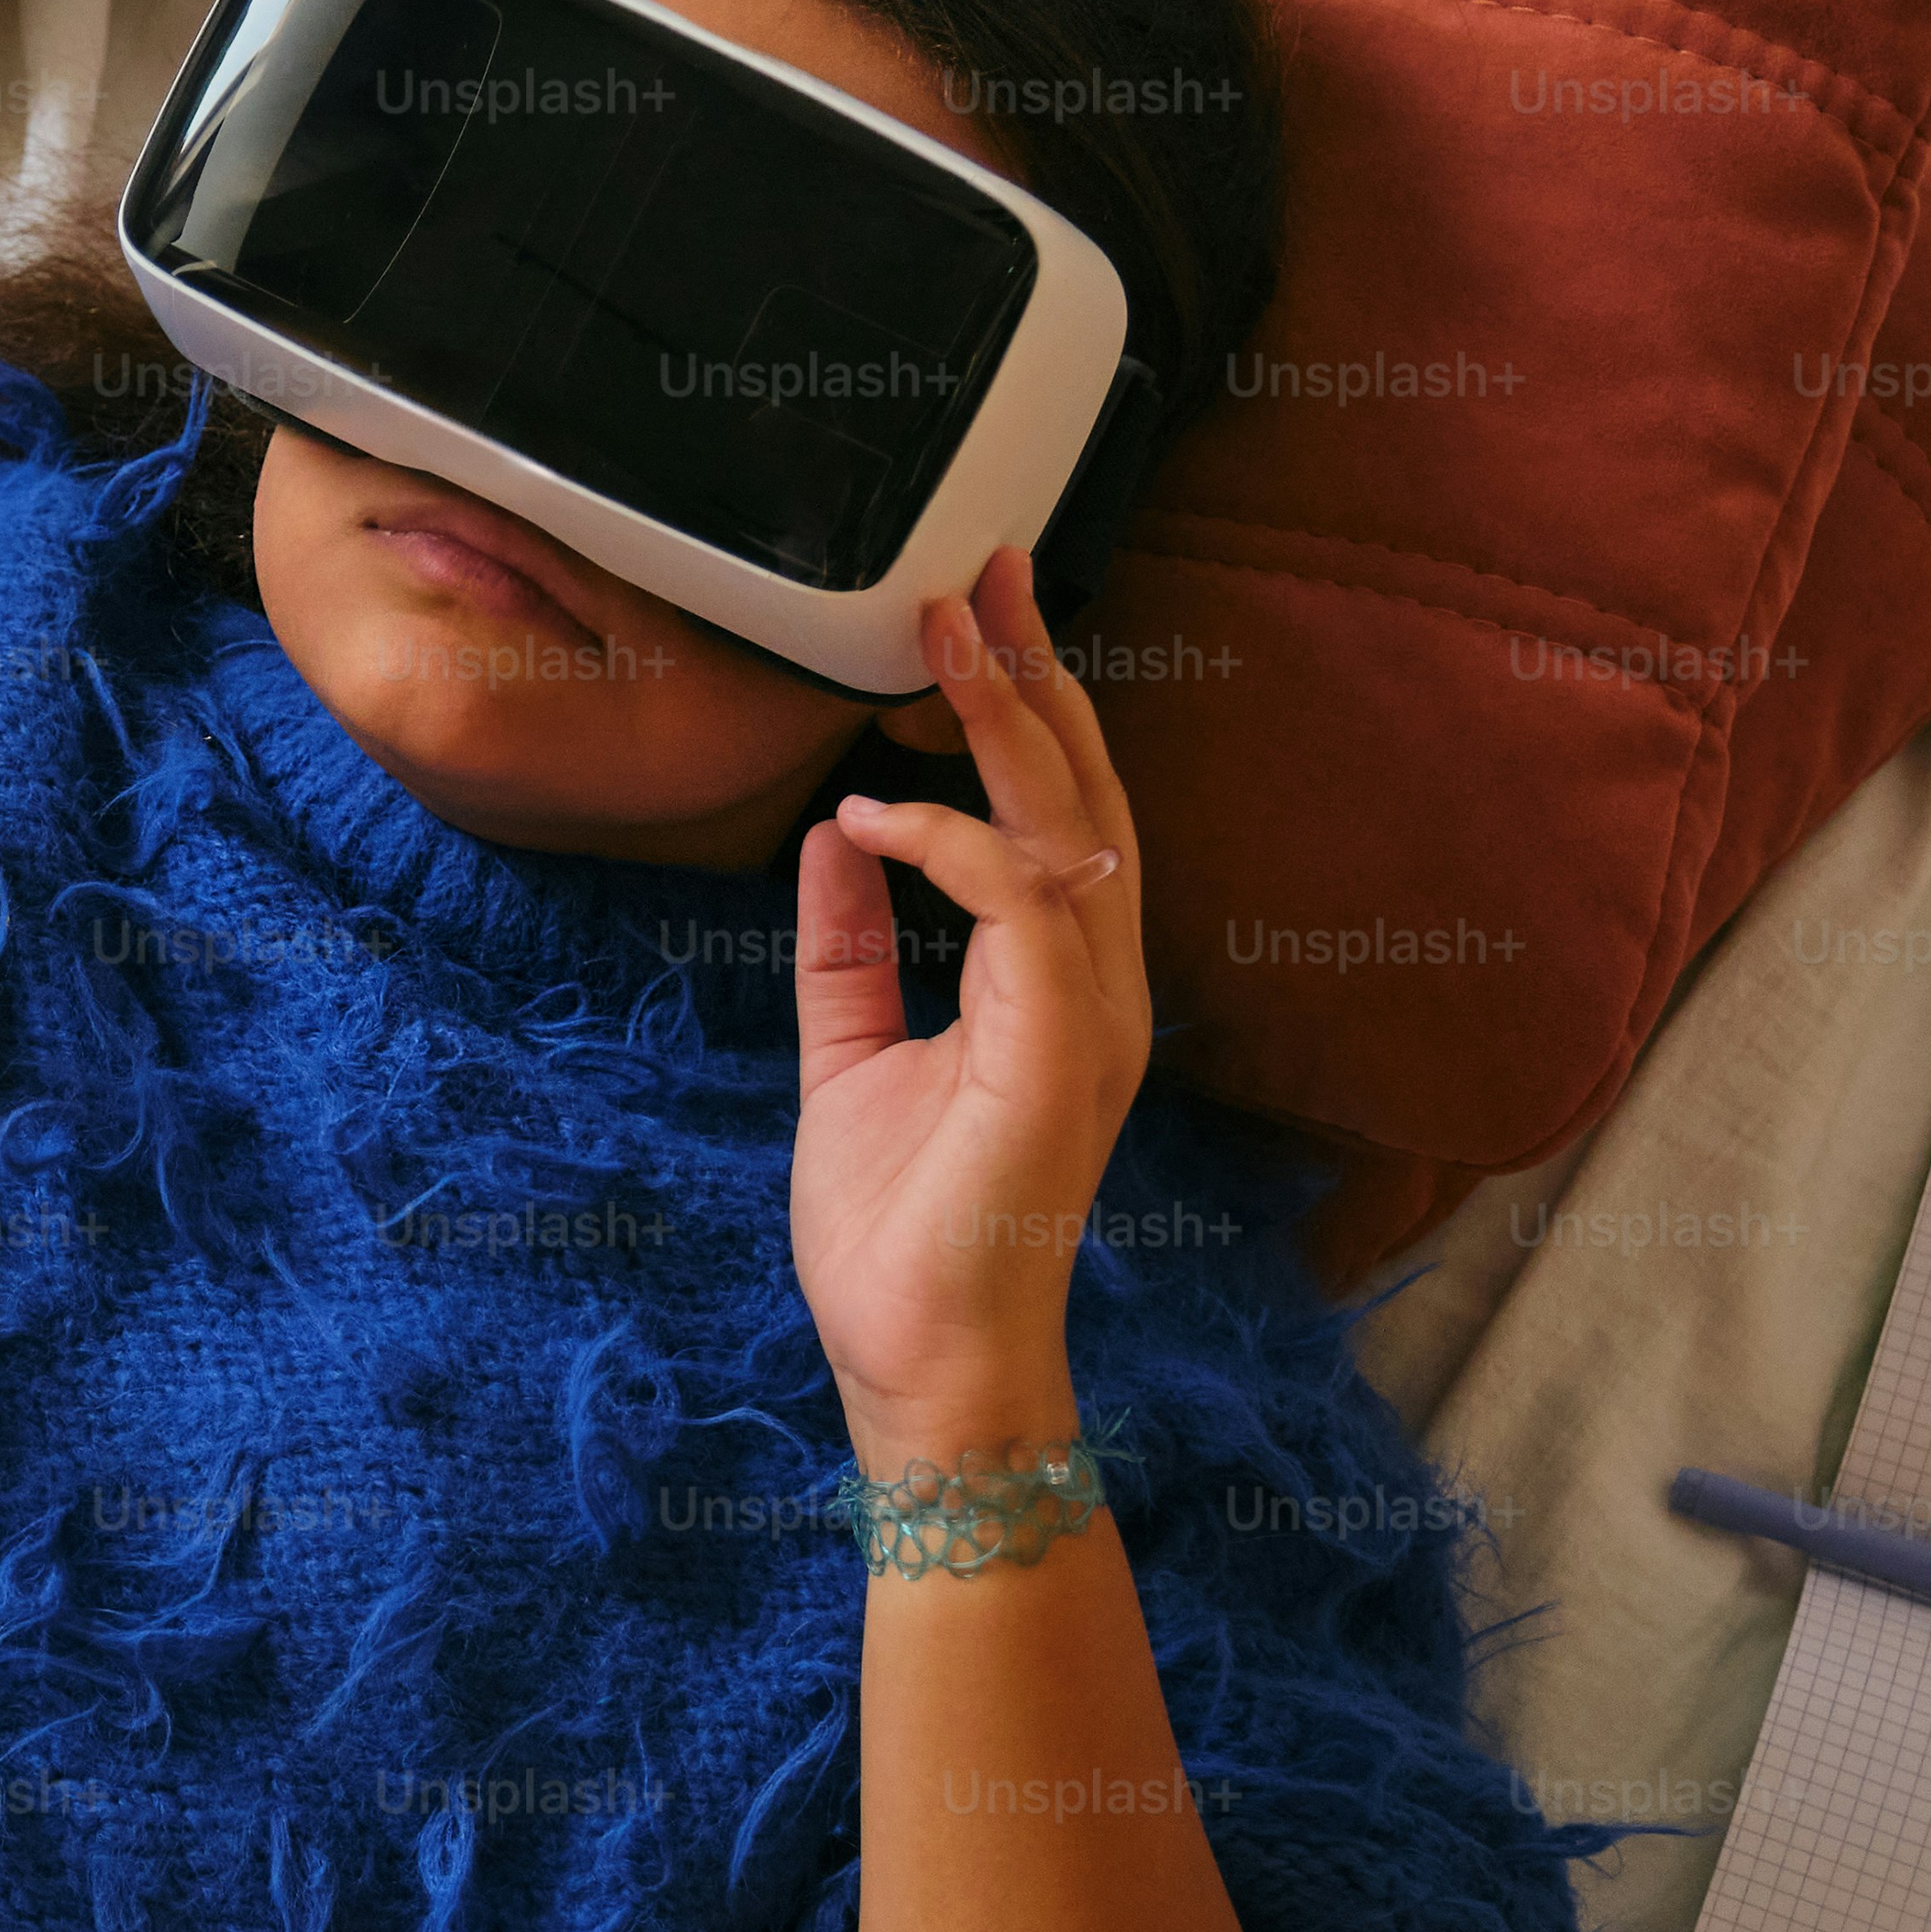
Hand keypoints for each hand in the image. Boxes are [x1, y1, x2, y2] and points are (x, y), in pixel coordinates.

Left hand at [789, 545, 1151, 1444]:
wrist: (923, 1364)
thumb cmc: (898, 1234)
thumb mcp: (849, 1054)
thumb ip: (849, 945)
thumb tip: (835, 833)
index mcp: (1057, 984)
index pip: (1054, 813)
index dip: (1021, 709)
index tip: (969, 617)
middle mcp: (1095, 985)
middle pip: (1083, 792)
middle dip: (1036, 671)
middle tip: (984, 568)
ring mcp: (1091, 1018)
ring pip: (1070, 826)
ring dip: (1009, 719)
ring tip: (951, 627)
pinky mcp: (1061, 1052)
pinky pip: (1025, 906)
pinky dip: (953, 844)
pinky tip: (879, 812)